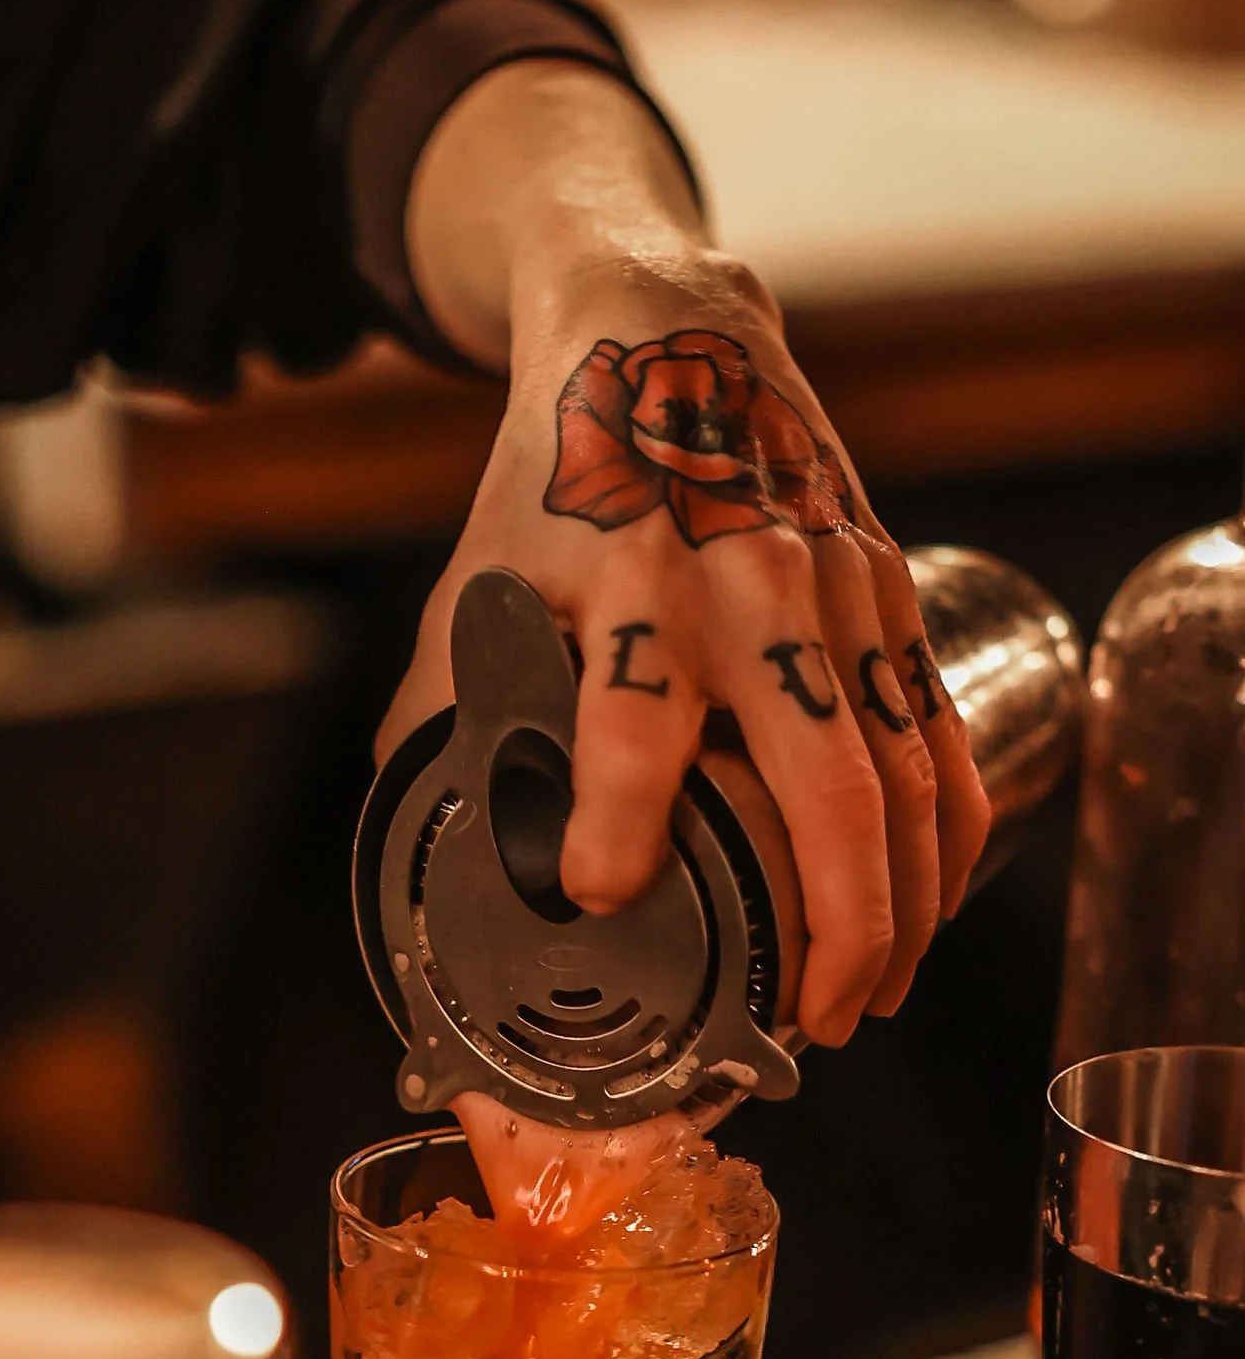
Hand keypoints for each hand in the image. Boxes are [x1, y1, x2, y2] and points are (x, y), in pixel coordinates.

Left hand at [385, 62, 990, 1047]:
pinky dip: (945, 838)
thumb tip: (412, 834)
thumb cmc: (564, 469)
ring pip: (905, 778)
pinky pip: (941, 738)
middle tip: (808, 1025)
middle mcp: (749, 589)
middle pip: (824, 777)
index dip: (613, 812)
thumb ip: (443, 710)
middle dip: (831, 923)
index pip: (631, 713)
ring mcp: (838, 593)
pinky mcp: (891, 595)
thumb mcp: (479, 575)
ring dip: (900, 909)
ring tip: (865, 1000)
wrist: (669, 333)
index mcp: (628, 581)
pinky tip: (926, 910)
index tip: (593, 890)